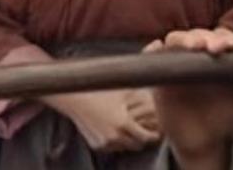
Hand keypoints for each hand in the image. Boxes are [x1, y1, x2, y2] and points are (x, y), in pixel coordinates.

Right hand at [41, 88, 160, 152]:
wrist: (77, 100)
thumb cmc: (101, 92)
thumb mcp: (124, 92)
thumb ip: (141, 94)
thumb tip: (156, 84)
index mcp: (124, 124)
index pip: (145, 138)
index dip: (152, 135)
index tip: (156, 131)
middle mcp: (114, 136)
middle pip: (136, 145)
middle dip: (142, 138)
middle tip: (145, 130)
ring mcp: (104, 143)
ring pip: (124, 148)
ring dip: (129, 141)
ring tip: (130, 129)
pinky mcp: (96, 145)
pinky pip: (112, 148)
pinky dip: (117, 142)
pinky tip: (116, 130)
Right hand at [144, 28, 232, 169]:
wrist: (200, 140)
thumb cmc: (223, 118)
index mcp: (221, 57)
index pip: (223, 38)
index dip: (225, 38)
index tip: (228, 45)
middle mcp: (198, 54)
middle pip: (198, 35)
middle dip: (203, 36)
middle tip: (206, 45)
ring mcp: (178, 62)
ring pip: (176, 41)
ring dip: (182, 39)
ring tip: (189, 46)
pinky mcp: (160, 74)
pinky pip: (153, 56)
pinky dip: (152, 49)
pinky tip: (155, 48)